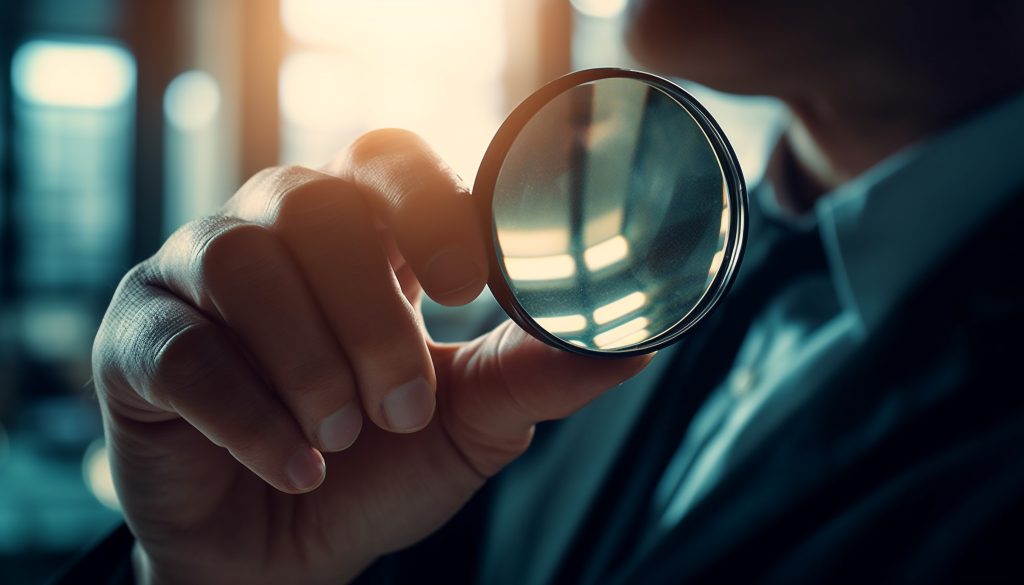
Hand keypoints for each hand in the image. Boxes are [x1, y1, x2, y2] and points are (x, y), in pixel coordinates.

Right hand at [92, 129, 650, 583]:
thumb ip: (535, 374)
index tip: (474, 285)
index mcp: (356, 233)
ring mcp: (191, 278)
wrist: (282, 554)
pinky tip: (298, 467)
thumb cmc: (376, 470)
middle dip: (372, 314)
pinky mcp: (136, 343)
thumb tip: (636, 343)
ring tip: (342, 438)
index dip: (427, 203)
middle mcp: (269, 231)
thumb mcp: (467, 422)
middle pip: (314, 205)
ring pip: (242, 263)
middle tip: (402, 406)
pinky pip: (183, 351)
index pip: (385, 160)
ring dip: (311, 361)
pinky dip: (250, 416)